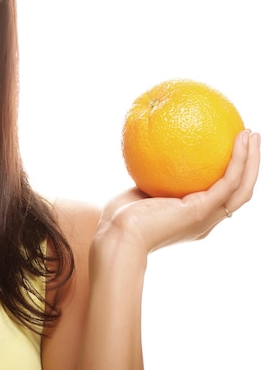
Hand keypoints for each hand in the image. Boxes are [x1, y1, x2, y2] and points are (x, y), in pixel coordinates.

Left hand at [99, 129, 259, 254]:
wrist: (117, 235)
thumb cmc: (120, 216)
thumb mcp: (141, 190)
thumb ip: (152, 177)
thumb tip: (152, 153)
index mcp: (193, 217)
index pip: (221, 195)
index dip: (232, 173)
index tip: (232, 148)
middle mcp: (205, 220)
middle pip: (239, 191)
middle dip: (249, 164)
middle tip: (250, 137)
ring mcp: (206, 217)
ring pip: (242, 186)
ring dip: (251, 160)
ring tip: (252, 134)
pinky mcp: (201, 210)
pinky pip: (228, 181)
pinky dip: (239, 160)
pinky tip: (239, 140)